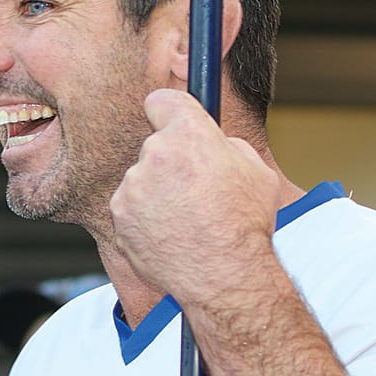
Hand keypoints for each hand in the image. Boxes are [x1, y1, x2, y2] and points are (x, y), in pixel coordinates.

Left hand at [110, 89, 280, 306]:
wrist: (223, 275)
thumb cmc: (245, 225)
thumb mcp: (256, 172)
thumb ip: (226, 147)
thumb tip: (214, 144)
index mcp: (189, 134)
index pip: (162, 100)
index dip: (168, 111)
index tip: (170, 121)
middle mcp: (155, 153)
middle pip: (156, 147)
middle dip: (170, 164)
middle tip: (194, 192)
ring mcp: (133, 185)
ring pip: (142, 180)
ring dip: (157, 194)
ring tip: (185, 221)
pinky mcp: (119, 214)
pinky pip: (130, 209)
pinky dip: (144, 220)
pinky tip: (169, 235)